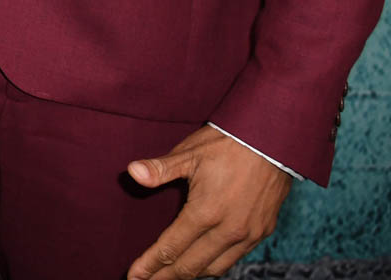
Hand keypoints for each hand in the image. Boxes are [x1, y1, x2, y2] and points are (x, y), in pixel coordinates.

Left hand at [127, 125, 291, 278]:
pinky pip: (235, 258)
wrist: (272, 138)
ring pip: (215, 267)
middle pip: (191, 266)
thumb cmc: (226, 142)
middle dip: (166, 277)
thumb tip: (131, 172)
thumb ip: (160, 168)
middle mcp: (228, 230)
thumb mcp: (190, 152)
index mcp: (205, 212)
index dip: (150, 264)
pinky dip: (216, 265)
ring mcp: (248, 234)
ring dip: (192, 274)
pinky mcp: (262, 231)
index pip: (171, 247)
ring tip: (173, 276)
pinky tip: (205, 262)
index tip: (133, 276)